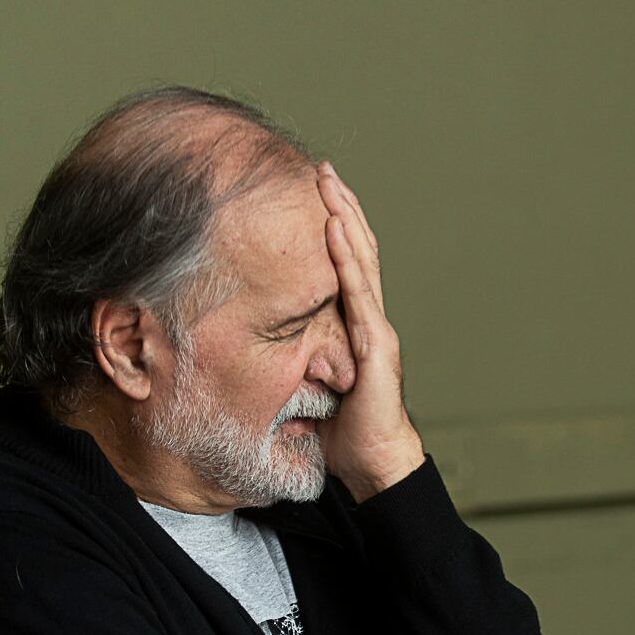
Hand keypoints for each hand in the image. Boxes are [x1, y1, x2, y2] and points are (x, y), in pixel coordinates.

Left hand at [317, 162, 424, 501]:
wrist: (376, 463)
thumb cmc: (346, 434)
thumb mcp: (310, 390)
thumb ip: (294, 367)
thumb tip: (259, 360)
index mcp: (357, 327)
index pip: (348, 267)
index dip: (336, 230)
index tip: (318, 198)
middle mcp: (370, 320)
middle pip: (358, 251)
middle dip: (341, 207)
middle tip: (322, 170)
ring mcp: (375, 328)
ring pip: (361, 261)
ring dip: (345, 217)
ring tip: (329, 183)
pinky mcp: (374, 344)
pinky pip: (358, 291)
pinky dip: (346, 257)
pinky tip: (335, 228)